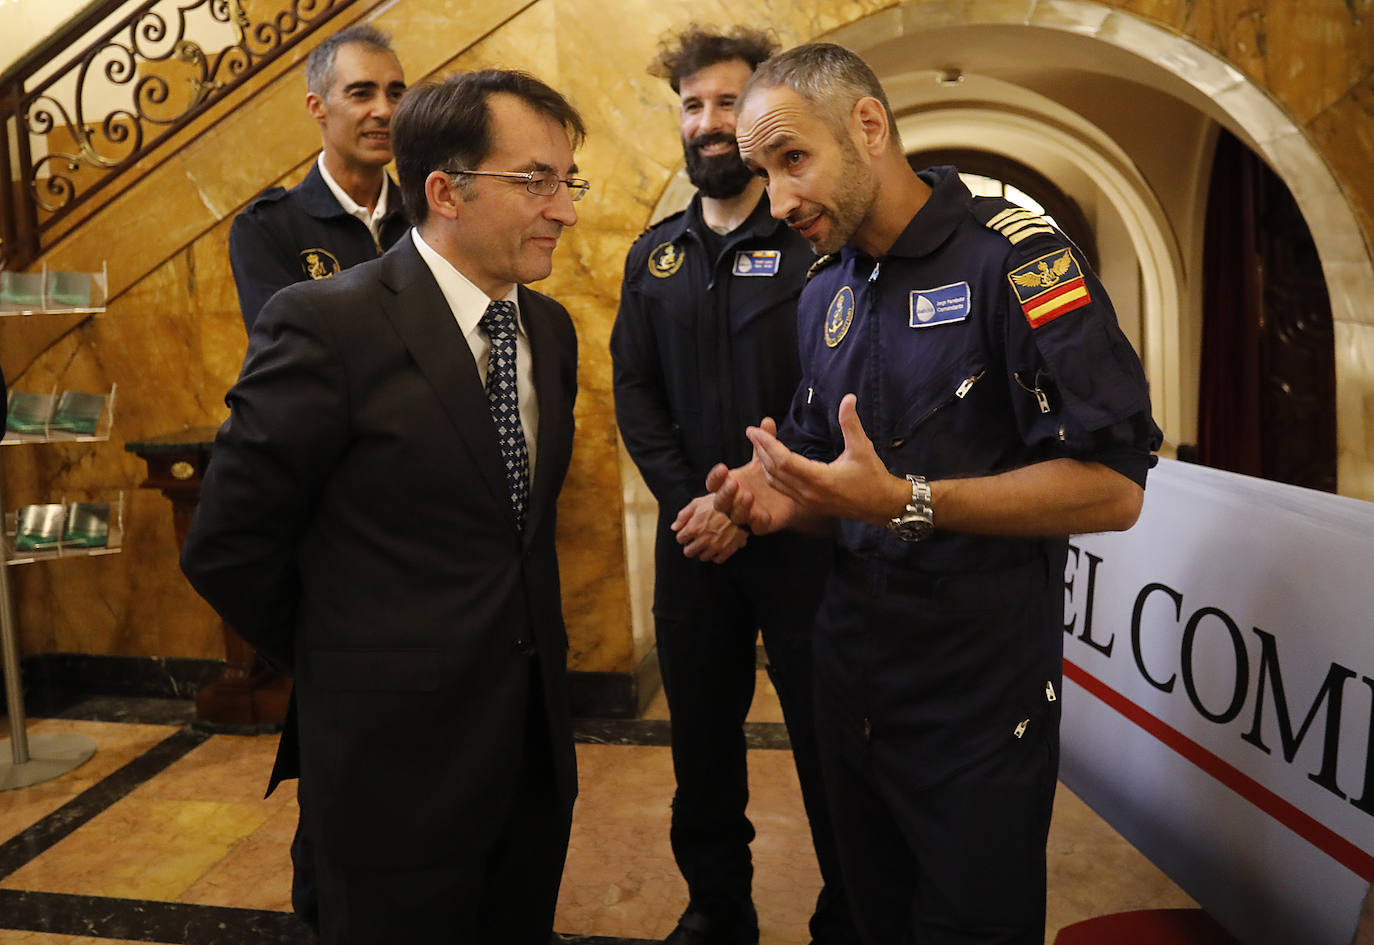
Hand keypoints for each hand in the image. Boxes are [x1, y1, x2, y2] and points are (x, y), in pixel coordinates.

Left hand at [670, 494, 747, 562]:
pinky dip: (716, 555)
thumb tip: (674, 528)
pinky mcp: (728, 550)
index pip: (680, 539)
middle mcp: (703, 540)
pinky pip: (717, 560)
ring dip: (703, 551)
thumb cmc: (718, 501)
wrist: (741, 505)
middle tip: (697, 539)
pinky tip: (718, 546)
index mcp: (694, 528)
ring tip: (708, 541)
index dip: (684, 535)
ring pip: (702, 557)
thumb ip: (683, 515)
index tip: (689, 532)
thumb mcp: (697, 503)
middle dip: (691, 545)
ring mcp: (716, 546)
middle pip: (689, 552)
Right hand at [705, 417, 799, 534]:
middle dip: (724, 494)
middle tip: (734, 484)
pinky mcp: (761, 525)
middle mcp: (734, 501)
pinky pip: (754, 527)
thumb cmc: (768, 477)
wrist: (789, 496)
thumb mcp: (766, 458)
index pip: (714, 483)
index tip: (723, 467)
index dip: (715, 478)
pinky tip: (761, 512)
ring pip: (735, 516)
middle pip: (720, 502)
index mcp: (729, 484)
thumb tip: (767, 420)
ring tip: (748, 495)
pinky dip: (756, 520)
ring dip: (739, 506)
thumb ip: (765, 441)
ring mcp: (746, 514)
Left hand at [747, 394, 907, 525]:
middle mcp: (809, 493)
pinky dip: (773, 475)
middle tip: (750, 433)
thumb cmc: (873, 477)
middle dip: (760, 451)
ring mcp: (808, 501)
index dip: (767, 444)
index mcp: (820, 479)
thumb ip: (851, 423)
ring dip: (764, 464)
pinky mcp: (809, 505)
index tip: (754, 430)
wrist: (881, 506)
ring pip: (776, 482)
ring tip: (757, 446)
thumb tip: (848, 398)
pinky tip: (770, 464)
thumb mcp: (862, 448)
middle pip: (774, 471)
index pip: (784, 460)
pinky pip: (783, 489)